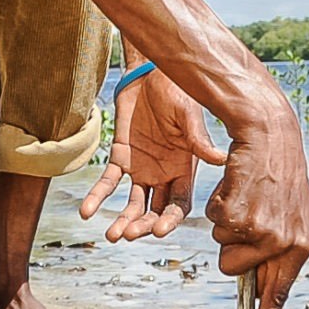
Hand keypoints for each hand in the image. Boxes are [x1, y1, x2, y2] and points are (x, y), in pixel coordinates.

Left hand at [80, 66, 226, 240]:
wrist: (148, 73)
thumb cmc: (175, 90)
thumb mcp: (188, 114)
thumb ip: (198, 138)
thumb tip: (221, 159)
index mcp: (184, 168)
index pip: (179, 203)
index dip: (170, 219)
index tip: (159, 231)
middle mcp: (164, 174)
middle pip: (156, 209)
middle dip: (144, 224)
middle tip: (130, 234)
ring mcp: (141, 168)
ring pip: (133, 203)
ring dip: (123, 220)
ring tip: (112, 235)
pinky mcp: (120, 158)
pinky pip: (108, 182)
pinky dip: (97, 197)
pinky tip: (87, 212)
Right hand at [207, 95, 308, 308]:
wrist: (270, 134)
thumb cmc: (278, 174)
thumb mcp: (291, 213)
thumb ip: (278, 248)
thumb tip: (256, 283)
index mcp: (299, 246)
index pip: (278, 294)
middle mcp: (282, 243)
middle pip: (235, 271)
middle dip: (231, 249)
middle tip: (247, 214)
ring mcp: (260, 231)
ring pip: (221, 248)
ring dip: (225, 225)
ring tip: (245, 196)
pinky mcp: (237, 217)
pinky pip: (213, 225)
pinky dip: (217, 206)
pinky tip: (236, 186)